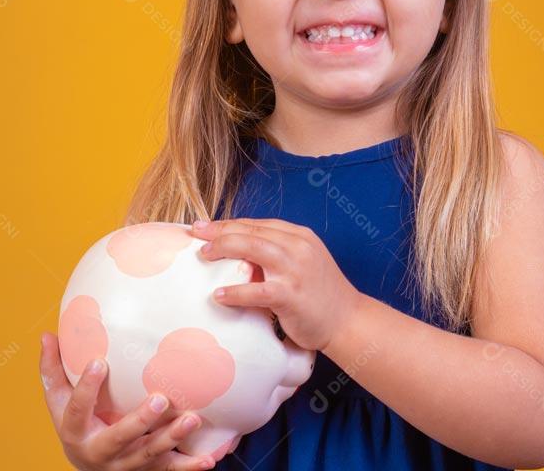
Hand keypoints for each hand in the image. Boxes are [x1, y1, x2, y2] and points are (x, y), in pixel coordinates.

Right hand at [39, 332, 217, 469]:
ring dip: (172, 438)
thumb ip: (53, 369)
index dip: (86, 387)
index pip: (77, 409)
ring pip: (150, 454)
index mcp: (75, 431)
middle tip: (162, 399)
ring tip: (193, 418)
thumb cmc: (76, 424)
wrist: (89, 468)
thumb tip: (47, 334)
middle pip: (120, 437)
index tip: (100, 361)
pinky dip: (189, 466)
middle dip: (141, 421)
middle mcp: (100, 452)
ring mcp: (125, 465)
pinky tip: (208, 459)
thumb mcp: (58, 401)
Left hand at [189, 217, 362, 350]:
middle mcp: (298, 247)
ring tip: (203, 255)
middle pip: (251, 231)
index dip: (229, 223)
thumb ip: (276, 255)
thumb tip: (237, 255)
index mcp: (299, 236)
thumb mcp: (302, 263)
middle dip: (219, 230)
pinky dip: (235, 291)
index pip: (257, 224)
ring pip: (253, 248)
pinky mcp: (291, 295)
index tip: (205, 226)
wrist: (348, 321)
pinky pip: (257, 290)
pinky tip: (218, 295)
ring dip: (224, 248)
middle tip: (195, 233)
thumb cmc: (320, 295)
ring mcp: (296, 269)